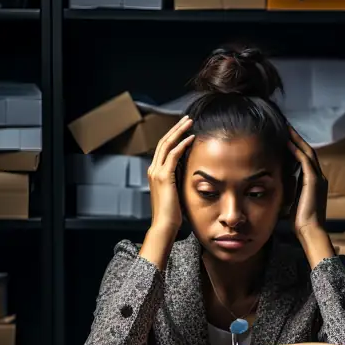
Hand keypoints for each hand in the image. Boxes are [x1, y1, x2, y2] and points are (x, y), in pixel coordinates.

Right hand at [147, 115, 193, 236]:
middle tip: (187, 119)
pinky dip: (182, 144)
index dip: (173, 135)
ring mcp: (157, 172)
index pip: (163, 148)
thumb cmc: (172, 213)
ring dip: (179, 131)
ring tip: (190, 122)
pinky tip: (191, 137)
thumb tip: (188, 170)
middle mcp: (153, 169)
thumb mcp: (175, 191)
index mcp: (154, 172)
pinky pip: (173, 155)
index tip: (184, 128)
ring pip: (167, 144)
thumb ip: (178, 179)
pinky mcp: (164, 176)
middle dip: (176, 128)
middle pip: (163, 142)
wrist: (164, 225)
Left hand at [287, 126, 327, 237]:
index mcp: (315, 182)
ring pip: (307, 152)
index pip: (306, 159)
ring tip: (286, 129)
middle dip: (297, 138)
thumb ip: (289, 190)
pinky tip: (287, 142)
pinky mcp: (313, 181)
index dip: (296, 147)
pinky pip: (305, 160)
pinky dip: (296, 150)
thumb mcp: (292, 201)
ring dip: (296, 140)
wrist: (310, 230)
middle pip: (308, 152)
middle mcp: (319, 177)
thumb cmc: (300, 221)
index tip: (286, 138)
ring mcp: (318, 178)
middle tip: (286, 126)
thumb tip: (280, 183)